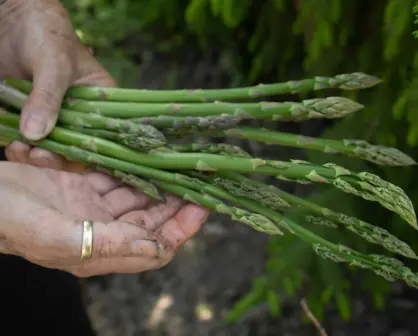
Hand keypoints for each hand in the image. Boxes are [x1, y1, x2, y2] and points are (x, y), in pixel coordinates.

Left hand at [0, 0, 115, 171]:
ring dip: (36, 155)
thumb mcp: (54, 64)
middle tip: (37, 155)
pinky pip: (30, 140)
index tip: (71, 161)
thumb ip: (47, 97)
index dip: (92, 154)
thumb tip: (35, 135)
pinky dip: (21, 147)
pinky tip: (12, 144)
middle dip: (57, 157)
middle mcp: (82, 114)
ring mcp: (57, 117)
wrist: (14, 20)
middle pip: (77, 149)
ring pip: (52, 149)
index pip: (105, 137)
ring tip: (19, 148)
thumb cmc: (48, 34)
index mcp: (102, 102)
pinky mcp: (33, 117)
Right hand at [0, 162, 208, 275]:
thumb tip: (159, 249)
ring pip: (139, 196)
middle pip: (153, 220)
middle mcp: (103, 231)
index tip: (203, 207)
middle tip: (200, 179)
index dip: (182, 230)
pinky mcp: (82, 185)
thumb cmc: (9, 220)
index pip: (156, 247)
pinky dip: (134, 168)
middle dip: (178, 202)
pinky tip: (150, 155)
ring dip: (160, 182)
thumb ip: (109, 245)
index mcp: (101, 251)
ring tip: (182, 163)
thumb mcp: (57, 236)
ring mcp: (93, 207)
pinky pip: (118, 176)